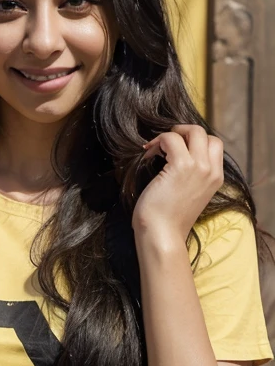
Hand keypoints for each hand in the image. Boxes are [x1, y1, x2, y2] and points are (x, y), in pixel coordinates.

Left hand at [132, 123, 224, 241]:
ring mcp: (199, 167)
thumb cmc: (169, 219)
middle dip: (183, 132)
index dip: (193, 141)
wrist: (162, 234)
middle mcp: (211, 170)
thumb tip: (175, 156)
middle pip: (205, 133)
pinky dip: (158, 141)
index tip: (175, 149)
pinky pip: (171, 138)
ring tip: (155, 148)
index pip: (214, 145)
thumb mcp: (189, 194)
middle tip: (165, 143)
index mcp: (216, 178)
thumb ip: (192, 176)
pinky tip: (148, 154)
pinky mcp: (181, 165)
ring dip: (171, 134)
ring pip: (193, 131)